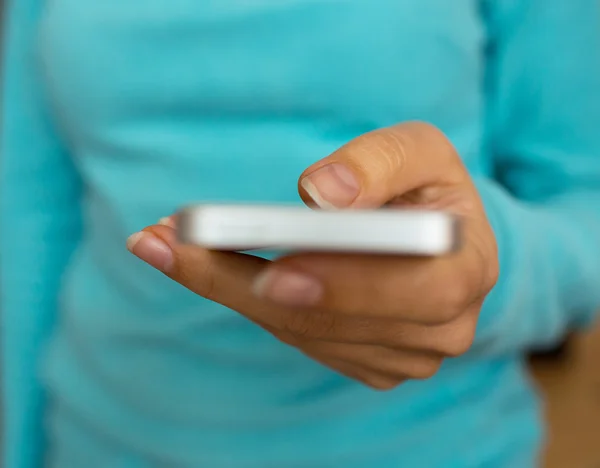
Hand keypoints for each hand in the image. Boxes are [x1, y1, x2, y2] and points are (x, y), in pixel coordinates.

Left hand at [127, 122, 497, 389]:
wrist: (433, 234)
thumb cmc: (424, 186)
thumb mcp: (418, 148)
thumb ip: (379, 161)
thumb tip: (321, 194)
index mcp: (467, 270)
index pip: (415, 290)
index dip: (345, 285)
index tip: (274, 271)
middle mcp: (442, 328)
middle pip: (334, 320)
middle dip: (246, 285)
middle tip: (172, 248)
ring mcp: (401, 355)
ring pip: (302, 331)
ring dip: (228, 287)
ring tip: (167, 245)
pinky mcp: (366, 362)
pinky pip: (296, 337)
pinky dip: (244, 300)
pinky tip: (206, 267)